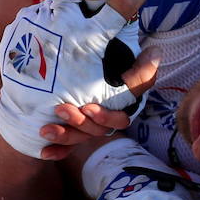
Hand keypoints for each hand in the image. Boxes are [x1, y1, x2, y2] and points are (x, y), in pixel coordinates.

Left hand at [0, 0, 150, 159]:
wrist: (25, 93)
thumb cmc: (54, 55)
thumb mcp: (64, 30)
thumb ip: (77, 4)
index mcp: (109, 81)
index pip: (137, 84)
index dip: (144, 73)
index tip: (149, 57)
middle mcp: (102, 104)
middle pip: (117, 119)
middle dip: (101, 115)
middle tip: (80, 104)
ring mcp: (85, 123)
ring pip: (92, 135)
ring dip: (76, 130)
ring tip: (56, 117)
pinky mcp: (66, 137)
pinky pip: (66, 149)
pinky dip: (58, 148)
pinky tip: (44, 145)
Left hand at [36, 48, 159, 159]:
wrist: (65, 50)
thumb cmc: (97, 49)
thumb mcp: (110, 47)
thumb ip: (130, 49)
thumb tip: (155, 54)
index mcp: (119, 101)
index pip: (119, 119)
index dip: (105, 117)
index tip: (88, 108)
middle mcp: (105, 114)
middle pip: (98, 130)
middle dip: (80, 123)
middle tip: (61, 109)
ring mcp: (87, 121)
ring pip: (82, 136)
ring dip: (66, 136)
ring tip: (46, 130)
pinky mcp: (71, 125)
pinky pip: (68, 145)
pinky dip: (58, 150)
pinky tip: (45, 152)